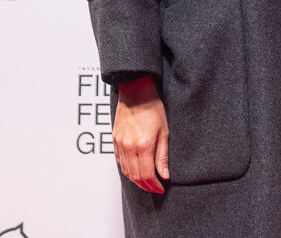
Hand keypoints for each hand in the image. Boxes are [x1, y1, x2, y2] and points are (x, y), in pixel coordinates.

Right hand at [114, 75, 169, 192]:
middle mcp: (129, 147)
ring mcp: (120, 144)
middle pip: (135, 176)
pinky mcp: (115, 140)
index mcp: (143, 146)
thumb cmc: (153, 108)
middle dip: (145, 185)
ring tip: (146, 181)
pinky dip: (127, 169)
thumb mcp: (164, 132)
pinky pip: (119, 161)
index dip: (154, 185)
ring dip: (136, 179)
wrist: (136, 92)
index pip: (147, 175)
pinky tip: (135, 169)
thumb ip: (163, 156)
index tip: (161, 188)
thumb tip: (165, 175)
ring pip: (126, 170)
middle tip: (155, 188)